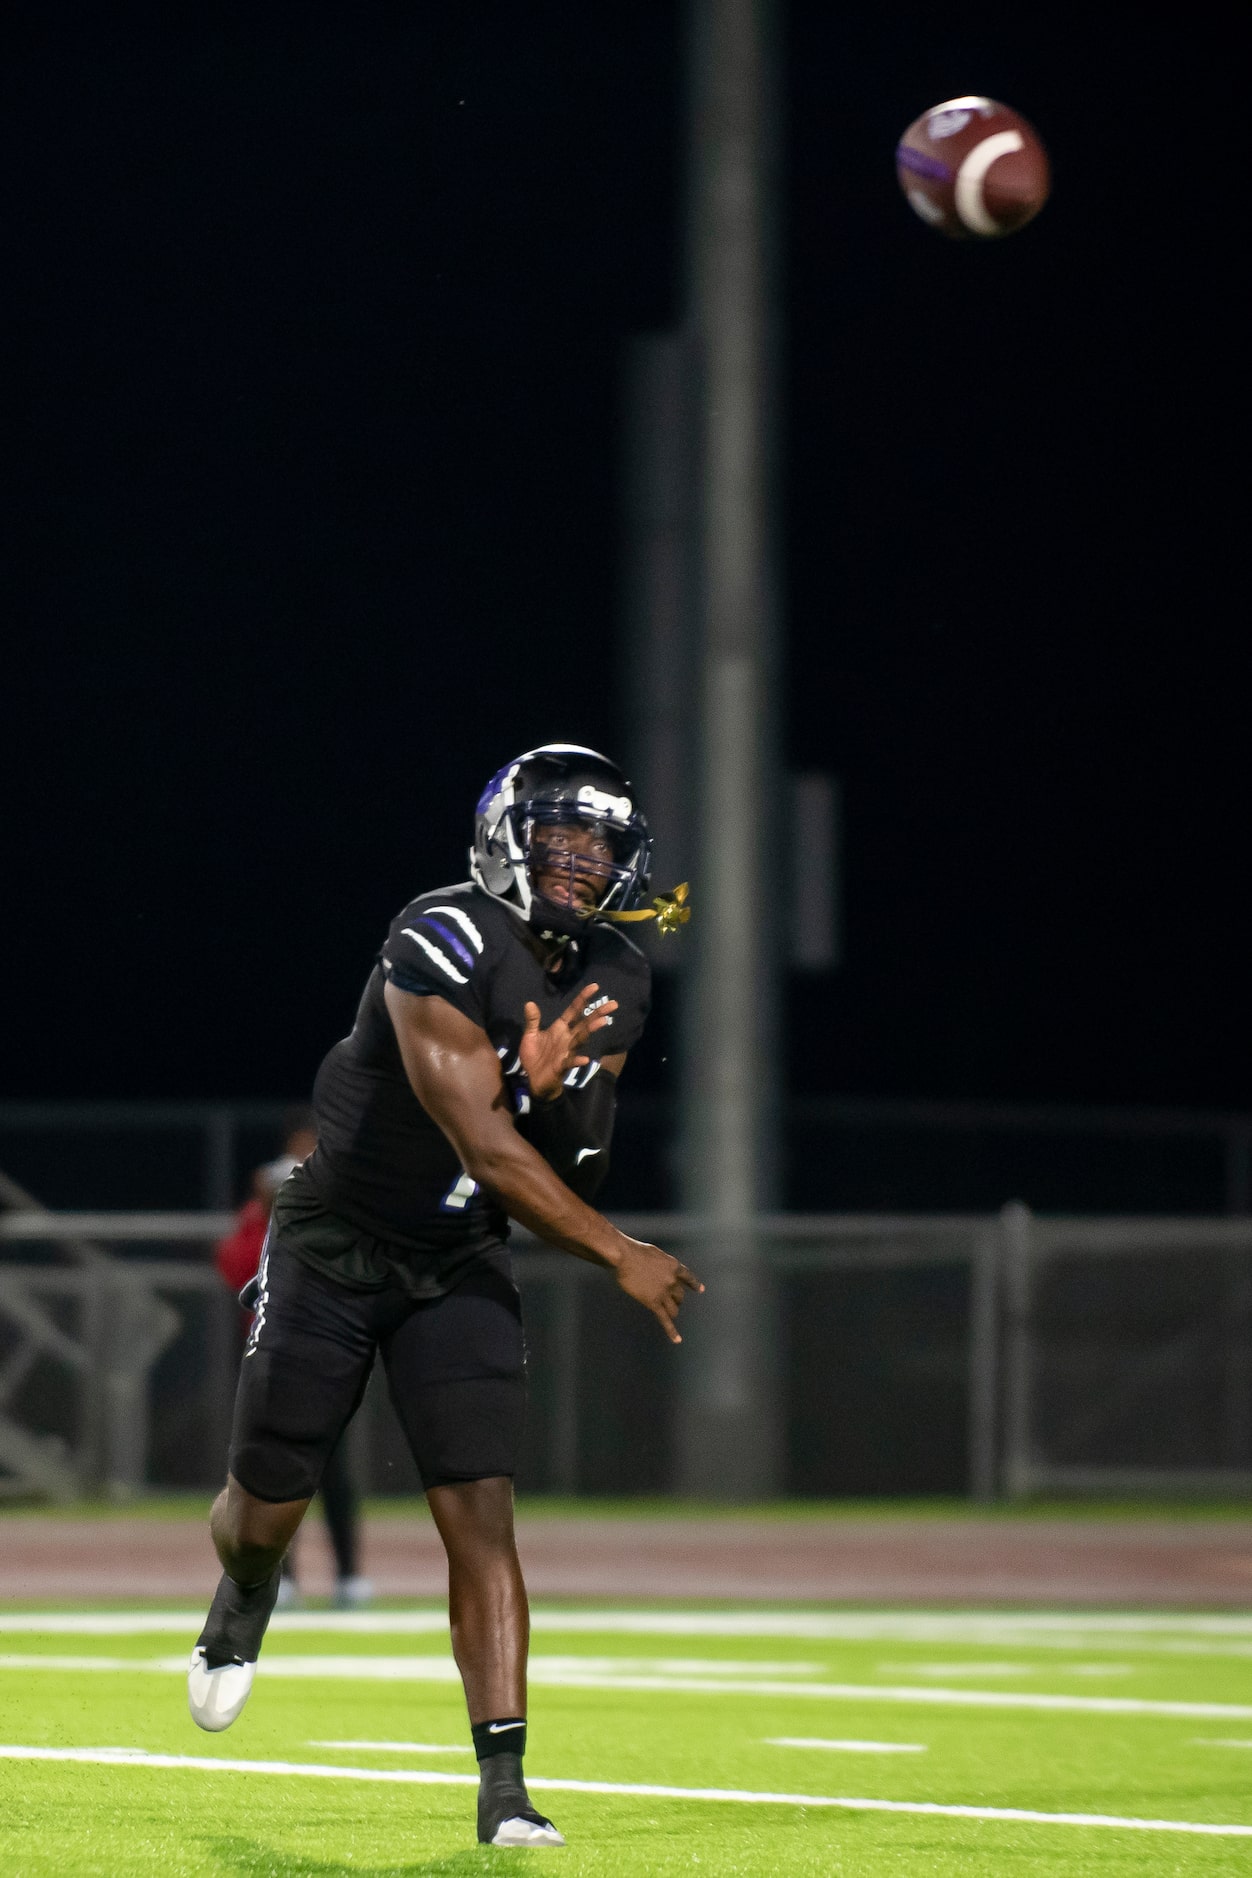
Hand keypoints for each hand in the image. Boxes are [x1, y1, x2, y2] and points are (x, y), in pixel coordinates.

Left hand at [520, 983, 618, 1100]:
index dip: (583, 998)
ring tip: (603, 1021)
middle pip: (584, 1022)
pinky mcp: (562, 1066)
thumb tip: (529, 1003)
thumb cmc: (535, 1057)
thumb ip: (532, 1021)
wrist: (534, 1080)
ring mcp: (567, 1051)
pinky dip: (577, 1060)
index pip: (573, 1010)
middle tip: (613, 1004)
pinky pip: (571, 1062)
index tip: (595, 986)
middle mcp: (567, 1037)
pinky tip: (585, 1059)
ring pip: (581, 1038)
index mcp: (560, 1028)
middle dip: (598, 1013)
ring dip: (591, 1030)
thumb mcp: (530, 1036)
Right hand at [613, 1237, 703, 1343]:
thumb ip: (661, 1264)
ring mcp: (664, 1292)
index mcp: (674, 1266)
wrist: (625, 1257)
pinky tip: (677, 1339)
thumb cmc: (634, 1251)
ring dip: (673, 1311)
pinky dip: (672, 1331)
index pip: (688, 1277)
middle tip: (670, 1302)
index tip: (701, 1290)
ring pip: (674, 1308)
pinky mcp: (653, 1302)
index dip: (694, 1284)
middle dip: (676, 1299)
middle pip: (680, 1295)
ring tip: (669, 1314)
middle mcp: (672, 1280)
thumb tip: (659, 1272)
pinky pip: (665, 1319)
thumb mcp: (654, 1254)